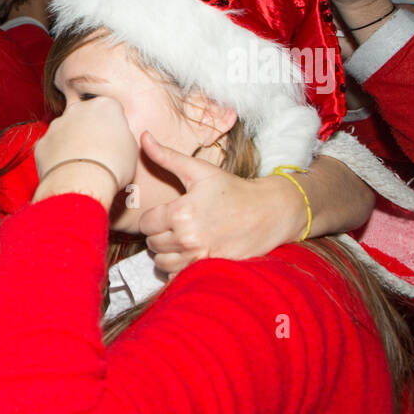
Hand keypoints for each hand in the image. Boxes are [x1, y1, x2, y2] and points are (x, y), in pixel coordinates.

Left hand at [32, 97, 136, 204]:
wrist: (81, 183)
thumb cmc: (113, 166)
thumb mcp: (131, 149)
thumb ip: (121, 136)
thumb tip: (116, 140)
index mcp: (105, 106)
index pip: (111, 110)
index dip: (114, 126)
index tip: (115, 141)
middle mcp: (77, 109)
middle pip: (85, 116)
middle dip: (89, 130)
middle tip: (98, 153)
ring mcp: (56, 125)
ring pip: (65, 131)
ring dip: (70, 143)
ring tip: (81, 166)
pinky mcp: (41, 143)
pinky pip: (50, 148)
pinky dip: (56, 157)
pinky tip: (65, 171)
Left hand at [138, 132, 301, 274]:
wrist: (271, 212)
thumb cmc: (233, 190)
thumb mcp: (199, 170)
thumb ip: (167, 157)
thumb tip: (143, 137)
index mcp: (181, 212)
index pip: (145, 224)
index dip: (154, 218)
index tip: (169, 213)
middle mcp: (187, 237)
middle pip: (152, 243)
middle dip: (161, 234)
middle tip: (178, 225)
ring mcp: (199, 257)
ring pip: (162, 262)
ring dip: (167, 252)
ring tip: (183, 239)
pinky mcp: (209, 270)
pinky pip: (178, 276)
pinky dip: (179, 268)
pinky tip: (192, 253)